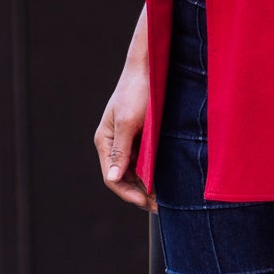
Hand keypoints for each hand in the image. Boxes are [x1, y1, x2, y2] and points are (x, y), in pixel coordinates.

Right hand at [94, 10, 156, 212]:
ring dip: (148, 185)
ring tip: (167, 197)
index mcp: (105, 142)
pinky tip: (168, 179)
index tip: (148, 203)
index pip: (112, 178)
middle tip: (163, 206)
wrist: (150, 67)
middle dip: (140, 194)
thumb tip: (113, 179)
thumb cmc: (136, 92)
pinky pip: (145, 160)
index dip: (129, 194)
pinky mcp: (140, 136)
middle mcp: (113, 144)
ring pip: (135, 171)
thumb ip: (121, 151)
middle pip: (124, 178)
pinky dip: (154, 172)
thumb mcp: (129, 122)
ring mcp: (127, 141)